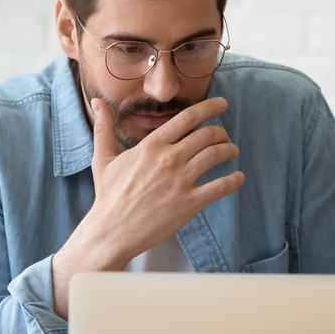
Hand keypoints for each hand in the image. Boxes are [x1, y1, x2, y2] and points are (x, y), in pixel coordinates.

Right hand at [52, 97, 243, 318]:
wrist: (112, 231)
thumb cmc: (109, 195)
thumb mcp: (103, 158)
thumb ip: (103, 128)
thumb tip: (96, 102)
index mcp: (152, 145)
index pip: (187, 117)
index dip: (209, 107)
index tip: (221, 104)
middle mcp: (169, 159)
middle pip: (208, 135)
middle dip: (221, 133)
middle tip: (225, 137)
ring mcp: (181, 181)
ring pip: (217, 155)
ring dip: (230, 150)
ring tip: (232, 152)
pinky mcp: (190, 203)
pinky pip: (222, 186)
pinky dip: (235, 179)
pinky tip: (238, 177)